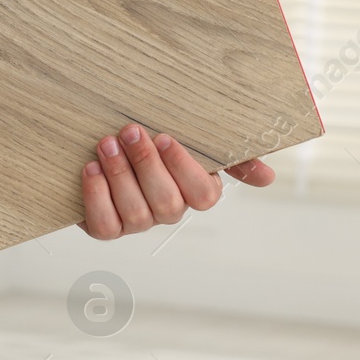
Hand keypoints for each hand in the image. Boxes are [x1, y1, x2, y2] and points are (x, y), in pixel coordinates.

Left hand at [80, 123, 275, 239]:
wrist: (111, 142)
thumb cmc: (158, 140)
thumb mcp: (196, 139)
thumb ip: (233, 157)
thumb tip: (268, 177)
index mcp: (197, 192)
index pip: (203, 195)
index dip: (183, 169)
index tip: (166, 137)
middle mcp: (169, 211)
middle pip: (167, 203)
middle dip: (146, 165)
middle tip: (130, 131)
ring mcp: (138, 222)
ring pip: (136, 213)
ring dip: (120, 175)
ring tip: (107, 144)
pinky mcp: (107, 227)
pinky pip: (105, 225)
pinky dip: (97, 197)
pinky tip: (91, 168)